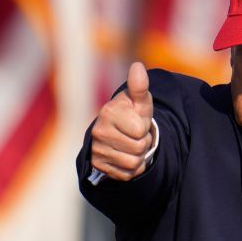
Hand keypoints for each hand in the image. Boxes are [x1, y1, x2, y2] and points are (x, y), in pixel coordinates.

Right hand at [90, 62, 155, 180]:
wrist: (118, 132)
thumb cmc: (132, 113)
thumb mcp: (140, 101)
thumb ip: (140, 86)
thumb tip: (138, 66)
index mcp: (108, 112)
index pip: (140, 130)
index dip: (144, 127)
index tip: (136, 121)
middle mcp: (99, 131)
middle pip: (138, 148)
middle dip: (142, 143)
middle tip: (134, 135)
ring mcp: (97, 150)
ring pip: (133, 163)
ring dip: (138, 156)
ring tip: (130, 145)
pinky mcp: (99, 166)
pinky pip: (126, 174)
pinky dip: (130, 168)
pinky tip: (124, 156)